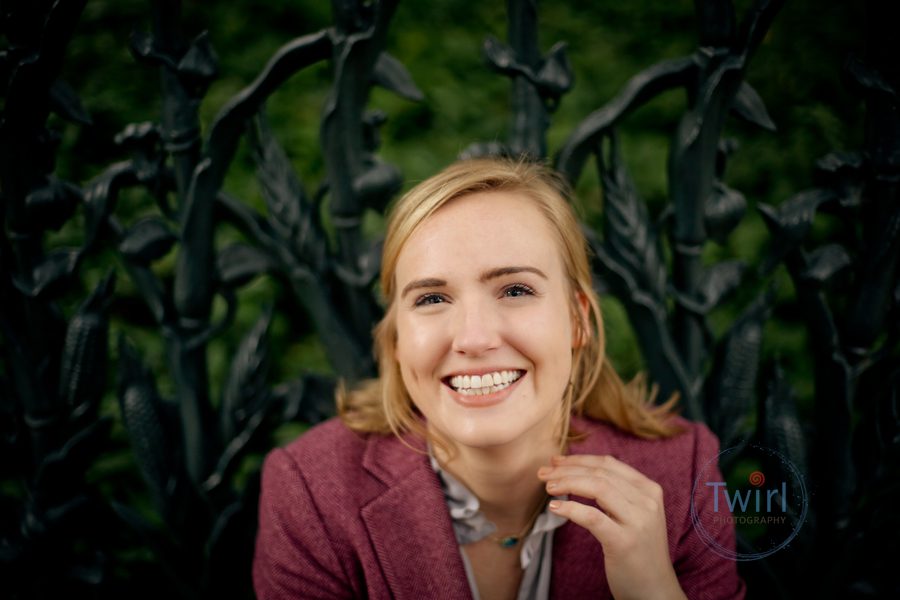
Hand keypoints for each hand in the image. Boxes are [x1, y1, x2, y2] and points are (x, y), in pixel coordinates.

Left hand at [537, 454, 686, 599]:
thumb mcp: (635, 515)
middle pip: (600, 473)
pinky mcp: (624, 542)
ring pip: (597, 488)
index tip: (556, 460)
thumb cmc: (638, 551)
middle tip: (543, 473)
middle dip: (567, 470)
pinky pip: (592, 517)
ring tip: (548, 487)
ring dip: (567, 483)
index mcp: (649, 490)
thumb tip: (578, 471)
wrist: (655, 590)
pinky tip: (555, 507)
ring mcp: (637, 521)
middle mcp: (646, 501)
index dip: (579, 459)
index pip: (609, 463)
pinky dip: (571, 508)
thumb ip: (617, 493)